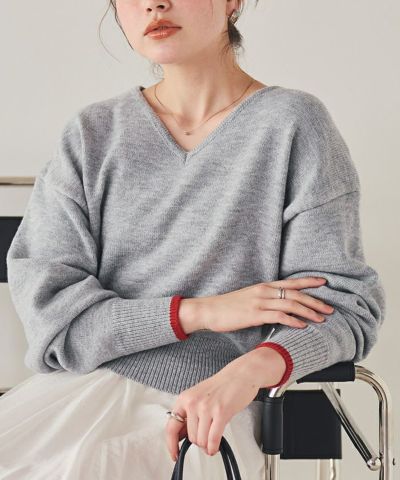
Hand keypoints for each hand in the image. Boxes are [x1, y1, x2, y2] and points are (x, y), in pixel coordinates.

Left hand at [165, 354, 269, 461]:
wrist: (240, 374)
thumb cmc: (221, 386)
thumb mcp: (198, 397)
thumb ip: (189, 415)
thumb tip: (181, 436)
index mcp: (184, 398)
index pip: (171, 427)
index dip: (171, 445)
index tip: (174, 454)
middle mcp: (193, 402)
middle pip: (190, 437)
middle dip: (199, 442)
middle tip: (206, 438)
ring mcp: (207, 407)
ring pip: (201, 440)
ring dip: (207, 446)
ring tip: (212, 440)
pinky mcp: (221, 412)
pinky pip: (213, 439)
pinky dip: (213, 447)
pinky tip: (215, 447)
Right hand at [198, 276, 333, 332]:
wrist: (210, 310)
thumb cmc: (228, 306)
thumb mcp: (249, 298)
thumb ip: (264, 299)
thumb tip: (278, 307)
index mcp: (264, 286)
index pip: (291, 282)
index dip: (308, 282)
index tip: (324, 282)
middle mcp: (264, 291)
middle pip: (296, 294)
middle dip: (315, 300)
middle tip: (330, 308)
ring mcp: (260, 302)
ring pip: (291, 304)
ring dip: (309, 311)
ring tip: (322, 318)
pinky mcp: (255, 314)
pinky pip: (279, 316)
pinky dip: (293, 320)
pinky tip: (302, 325)